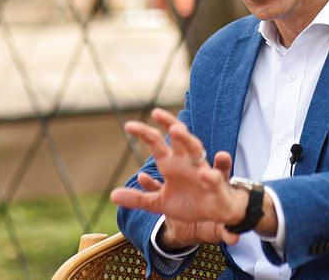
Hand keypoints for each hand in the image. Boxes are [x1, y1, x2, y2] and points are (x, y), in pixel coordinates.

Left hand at [110, 108, 246, 244]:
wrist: (215, 215)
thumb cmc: (189, 202)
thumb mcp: (160, 203)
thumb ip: (139, 198)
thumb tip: (113, 195)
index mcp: (171, 164)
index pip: (157, 143)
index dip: (144, 133)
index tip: (128, 125)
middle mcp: (186, 162)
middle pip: (178, 137)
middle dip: (169, 124)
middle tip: (156, 112)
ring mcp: (202, 171)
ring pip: (196, 150)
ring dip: (186, 140)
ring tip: (176, 130)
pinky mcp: (215, 186)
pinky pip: (213, 178)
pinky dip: (210, 175)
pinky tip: (204, 174)